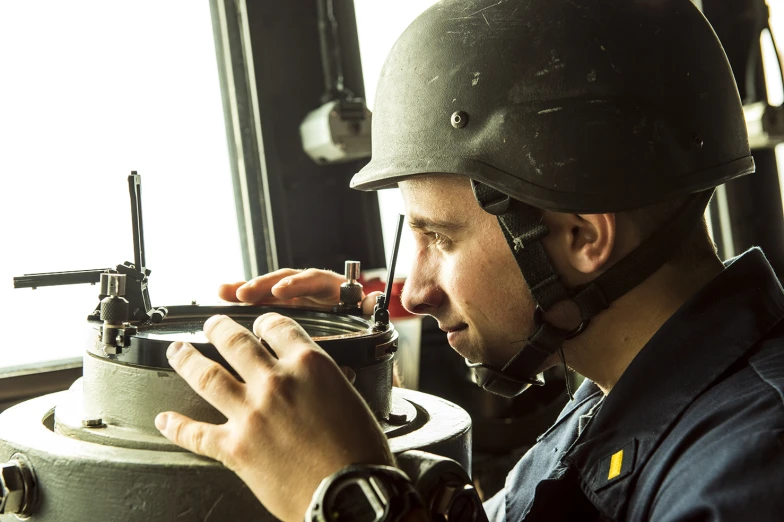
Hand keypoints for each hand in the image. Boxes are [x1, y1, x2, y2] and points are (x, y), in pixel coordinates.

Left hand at [155, 313, 394, 521]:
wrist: (350, 495)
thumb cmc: (360, 454)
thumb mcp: (351, 400)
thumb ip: (325, 383)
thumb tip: (314, 383)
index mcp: (309, 366)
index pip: (277, 328)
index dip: (264, 322)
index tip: (258, 324)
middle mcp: (275, 383)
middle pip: (235, 342)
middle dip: (218, 328)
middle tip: (210, 324)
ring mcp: (250, 414)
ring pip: (207, 375)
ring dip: (186, 360)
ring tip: (177, 352)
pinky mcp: (234, 448)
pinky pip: (196, 433)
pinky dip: (176, 426)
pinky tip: (165, 420)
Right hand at [219, 268, 380, 313]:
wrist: (353, 342)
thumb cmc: (358, 326)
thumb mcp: (365, 317)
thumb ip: (367, 308)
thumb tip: (375, 299)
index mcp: (333, 288)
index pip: (315, 280)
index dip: (298, 285)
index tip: (280, 292)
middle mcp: (311, 288)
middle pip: (286, 280)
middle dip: (264, 285)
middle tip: (245, 294)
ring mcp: (294, 297)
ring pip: (269, 289)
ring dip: (247, 289)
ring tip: (226, 291)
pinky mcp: (281, 307)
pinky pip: (261, 301)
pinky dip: (242, 298)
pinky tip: (222, 295)